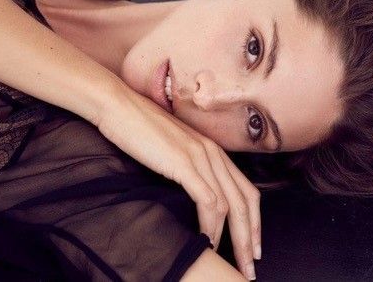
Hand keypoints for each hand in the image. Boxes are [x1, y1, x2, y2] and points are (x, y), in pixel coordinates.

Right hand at [96, 88, 261, 279]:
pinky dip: (211, 225)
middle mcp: (213, 152)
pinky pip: (207, 201)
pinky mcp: (184, 162)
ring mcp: (200, 156)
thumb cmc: (137, 127)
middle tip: (250, 268)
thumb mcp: (170, 149)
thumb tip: (188, 197)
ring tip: (232, 262)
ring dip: (234, 239)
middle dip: (250, 238)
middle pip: (245, 202)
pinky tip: (207, 240)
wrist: (118, 106)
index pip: (246, 191)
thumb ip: (185, 168)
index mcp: (212, 150)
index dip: (254, 223)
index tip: (252, 248)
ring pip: (230, 205)